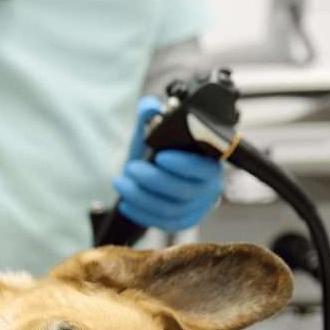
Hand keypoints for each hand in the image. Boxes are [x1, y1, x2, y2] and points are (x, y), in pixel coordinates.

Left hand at [112, 96, 224, 232]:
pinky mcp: (182, 222)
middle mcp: (209, 187)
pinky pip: (162, 223)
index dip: (183, 164)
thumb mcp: (152, 133)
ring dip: (141, 196)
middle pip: (184, 191)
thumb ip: (150, 116)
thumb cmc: (158, 153)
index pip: (203, 167)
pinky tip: (126, 202)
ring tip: (121, 182)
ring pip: (170, 209)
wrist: (155, 176)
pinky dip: (141, 213)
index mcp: (209, 162)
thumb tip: (149, 106)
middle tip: (131, 168)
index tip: (160, 156)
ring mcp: (197, 207)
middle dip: (153, 180)